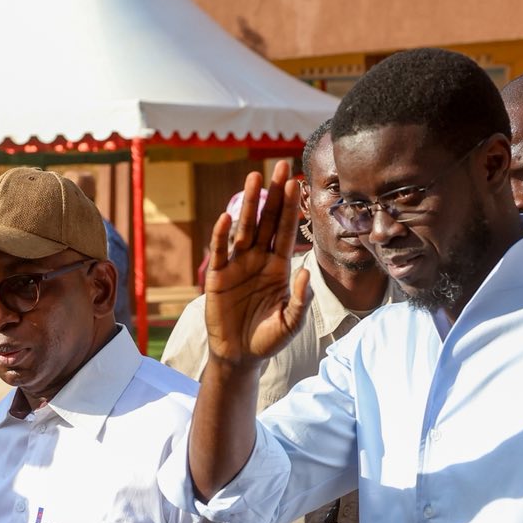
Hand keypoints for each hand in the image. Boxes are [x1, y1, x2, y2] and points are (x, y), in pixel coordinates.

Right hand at [203, 161, 308, 367]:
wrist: (239, 356)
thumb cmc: (268, 339)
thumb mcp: (290, 323)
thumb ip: (300, 300)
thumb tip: (305, 273)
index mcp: (279, 268)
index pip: (287, 231)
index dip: (292, 208)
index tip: (297, 183)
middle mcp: (259, 260)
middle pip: (268, 220)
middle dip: (274, 194)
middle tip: (281, 166)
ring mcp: (238, 265)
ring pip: (245, 228)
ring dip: (250, 203)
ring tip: (255, 177)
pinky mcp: (218, 275)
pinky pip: (220, 250)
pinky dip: (222, 234)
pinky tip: (227, 216)